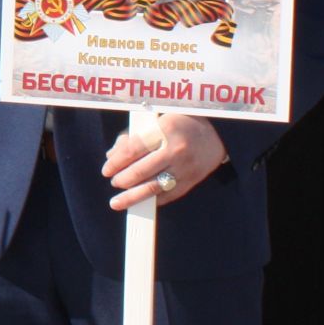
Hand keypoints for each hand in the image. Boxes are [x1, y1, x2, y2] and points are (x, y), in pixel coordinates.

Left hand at [103, 112, 227, 209]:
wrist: (217, 134)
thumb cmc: (178, 125)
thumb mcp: (155, 122)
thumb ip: (132, 137)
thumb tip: (111, 157)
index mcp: (165, 129)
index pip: (133, 149)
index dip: (116, 162)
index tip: (106, 170)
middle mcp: (176, 150)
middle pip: (141, 171)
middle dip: (122, 180)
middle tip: (114, 182)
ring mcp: (185, 168)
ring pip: (153, 187)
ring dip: (132, 197)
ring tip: (117, 202)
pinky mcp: (191, 181)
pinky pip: (168, 195)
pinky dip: (152, 200)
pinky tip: (140, 202)